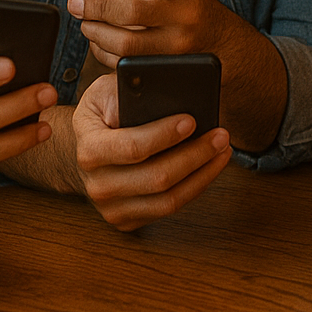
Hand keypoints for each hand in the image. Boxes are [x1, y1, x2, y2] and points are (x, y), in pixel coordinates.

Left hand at [69, 0, 233, 67]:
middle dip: (97, 8)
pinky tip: (101, 38)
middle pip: (134, 14)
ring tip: (87, 21)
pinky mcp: (163, 69)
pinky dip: (103, 51)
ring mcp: (175, 47)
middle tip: (76, 3)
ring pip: (125, 45)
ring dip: (95, 32)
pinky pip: (124, 65)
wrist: (212, 34)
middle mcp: (184, 15)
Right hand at [72, 73, 231, 230]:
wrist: (87, 152)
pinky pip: (170, 209)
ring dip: (203, 174)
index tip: (191, 120)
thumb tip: (153, 91)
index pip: (133, 147)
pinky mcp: (129, 220)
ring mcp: (113, 208)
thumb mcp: (102, 94)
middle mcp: (99, 185)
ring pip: (169, 200)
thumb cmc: (101, 118)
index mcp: (90, 150)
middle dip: (196, 155)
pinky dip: (196, 187)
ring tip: (223, 151)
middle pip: (158, 178)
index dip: (165, 135)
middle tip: (221, 136)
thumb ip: (122, 90)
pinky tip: (209, 167)